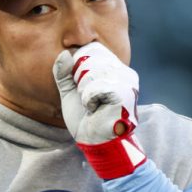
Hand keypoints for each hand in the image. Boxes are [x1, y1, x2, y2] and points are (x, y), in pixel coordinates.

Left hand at [53, 42, 145, 179]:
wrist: (94, 141)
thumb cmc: (85, 118)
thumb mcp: (70, 91)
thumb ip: (64, 73)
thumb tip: (64, 53)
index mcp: (115, 69)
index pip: (93, 50)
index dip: (80, 67)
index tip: (82, 87)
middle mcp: (124, 72)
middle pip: (91, 59)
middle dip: (81, 81)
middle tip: (88, 99)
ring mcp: (127, 82)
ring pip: (91, 73)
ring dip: (84, 93)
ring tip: (93, 105)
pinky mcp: (124, 94)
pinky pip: (96, 88)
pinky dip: (89, 100)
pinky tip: (96, 109)